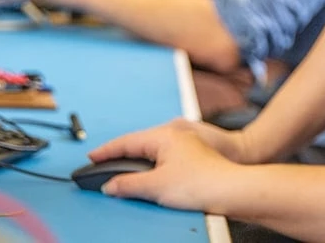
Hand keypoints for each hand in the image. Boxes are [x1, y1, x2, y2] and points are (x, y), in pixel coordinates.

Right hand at [88, 118, 243, 211]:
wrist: (232, 189)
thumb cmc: (200, 183)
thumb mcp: (155, 186)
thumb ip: (128, 185)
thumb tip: (110, 185)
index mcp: (163, 135)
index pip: (126, 141)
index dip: (106, 151)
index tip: (92, 158)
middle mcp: (175, 134)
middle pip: (139, 143)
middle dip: (120, 155)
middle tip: (102, 165)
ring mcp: (186, 143)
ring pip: (152, 150)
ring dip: (136, 161)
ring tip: (123, 172)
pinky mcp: (194, 155)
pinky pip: (164, 156)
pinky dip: (151, 164)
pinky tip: (150, 175)